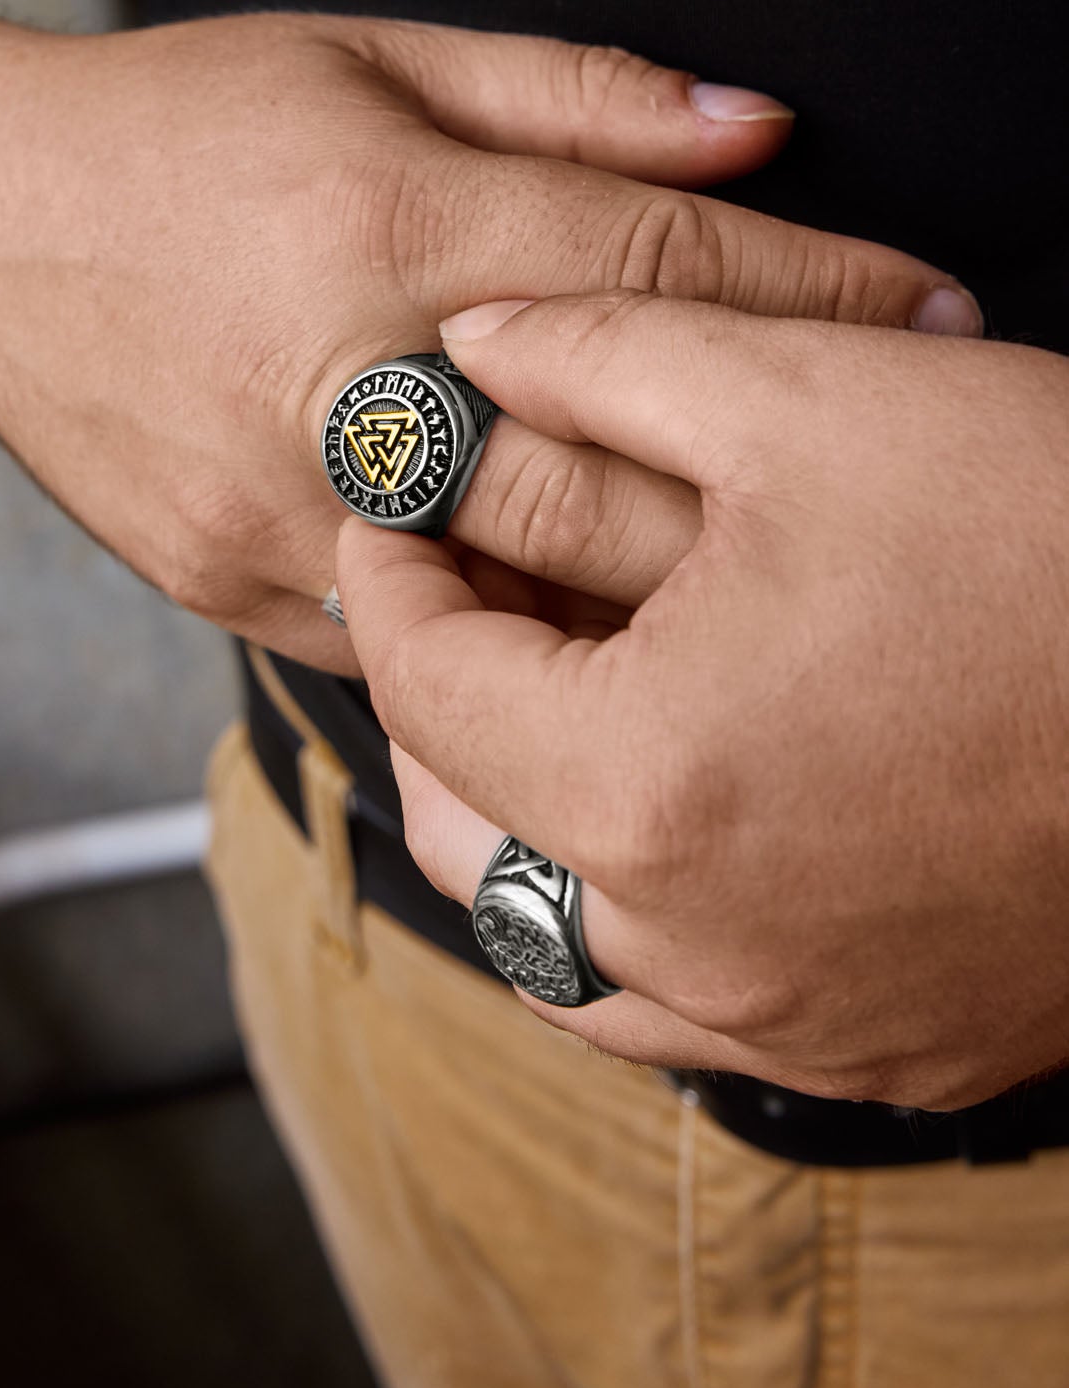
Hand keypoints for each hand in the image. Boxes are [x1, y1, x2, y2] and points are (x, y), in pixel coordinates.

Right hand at [0, 9, 972, 668]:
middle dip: (783, 463)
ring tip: (782, 571)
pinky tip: (605, 628)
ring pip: (530, 590)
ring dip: (669, 583)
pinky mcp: (239, 589)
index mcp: (388, 228)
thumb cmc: (183, 123)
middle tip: (902, 461)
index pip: (664, 270)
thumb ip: (578, 100)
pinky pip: (423, 644)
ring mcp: (287, 512)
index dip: (828, 289)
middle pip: (625, 456)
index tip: (943, 310)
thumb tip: (764, 128)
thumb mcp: (376, 57)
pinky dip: (523, 636)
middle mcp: (343, 385)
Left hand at [339, 293, 1068, 1107]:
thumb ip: (603, 352)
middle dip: (437, 694)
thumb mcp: (815, 394)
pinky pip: (684, 996)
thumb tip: (472, 342)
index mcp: (643, 784)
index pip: (420, 680)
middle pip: (458, 829)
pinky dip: (636, 895)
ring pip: (553, 936)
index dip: (387, 567)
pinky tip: (685, 788)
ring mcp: (791, 1016)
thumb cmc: (1064, 542)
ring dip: (521, 809)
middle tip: (470, 584)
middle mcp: (695, 945)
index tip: (397, 504)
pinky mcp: (881, 1046)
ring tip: (560, 680)